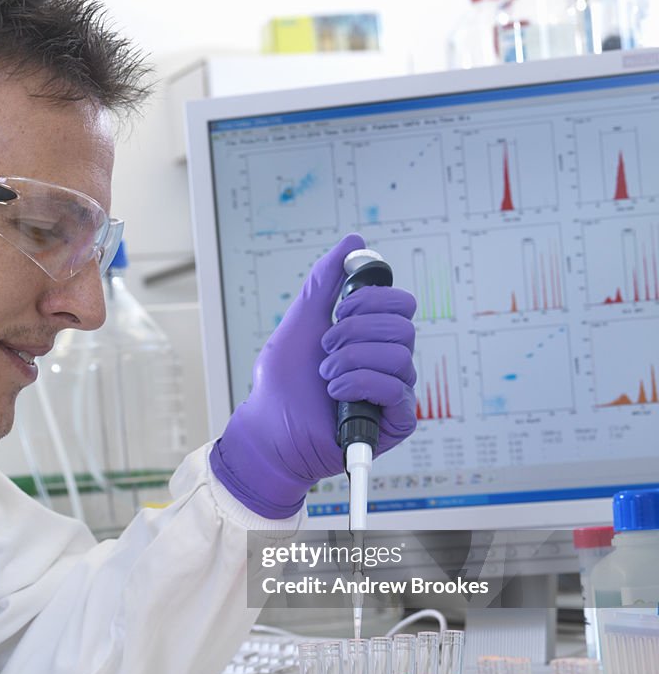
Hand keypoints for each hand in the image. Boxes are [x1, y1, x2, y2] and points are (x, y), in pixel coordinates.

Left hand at [211, 233, 416, 517]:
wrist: (269, 431)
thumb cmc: (282, 383)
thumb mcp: (300, 321)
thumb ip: (325, 281)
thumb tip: (354, 242)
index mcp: (372, 337)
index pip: (401, 303)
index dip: (371, 300)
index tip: (339, 310)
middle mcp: (387, 361)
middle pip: (404, 324)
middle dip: (356, 330)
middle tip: (326, 346)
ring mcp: (393, 391)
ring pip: (400, 355)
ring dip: (352, 360)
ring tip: (325, 375)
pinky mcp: (395, 421)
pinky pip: (395, 388)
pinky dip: (361, 383)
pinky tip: (336, 393)